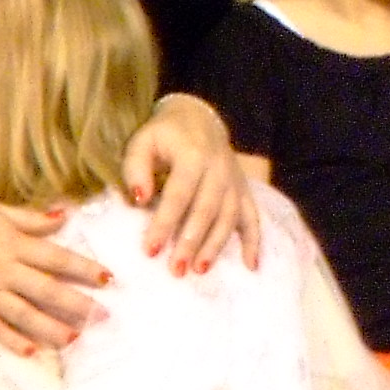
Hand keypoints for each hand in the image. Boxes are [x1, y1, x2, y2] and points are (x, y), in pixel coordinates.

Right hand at [0, 193, 107, 353]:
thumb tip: (64, 216)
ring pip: (25, 315)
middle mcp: (3, 270)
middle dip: (79, 305)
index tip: (108, 279)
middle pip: (48, 290)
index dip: (84, 269)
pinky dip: (13, 340)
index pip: (57, 258)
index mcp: (13, 243)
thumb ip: (29, 219)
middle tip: (104, 318)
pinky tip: (31, 352)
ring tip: (75, 339)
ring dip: (52, 328)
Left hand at [122, 95, 263, 274]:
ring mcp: (234, 180)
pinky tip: (251, 266)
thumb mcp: (142, 142)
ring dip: (216, 245)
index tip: (150, 251)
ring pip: (229, 216)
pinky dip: (254, 241)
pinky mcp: (243, 190)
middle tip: (176, 269)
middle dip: (191, 241)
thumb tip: (139, 199)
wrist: (198, 119)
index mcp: (193, 155)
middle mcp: (219, 168)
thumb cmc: (164, 136)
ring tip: (199, 270)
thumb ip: (136, 168)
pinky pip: (253, 216)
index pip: (179, 194)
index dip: (165, 223)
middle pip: (206, 209)